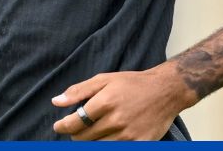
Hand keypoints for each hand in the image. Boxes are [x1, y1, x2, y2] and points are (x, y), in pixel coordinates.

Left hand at [51, 64, 196, 139]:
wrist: (166, 90)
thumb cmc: (133, 83)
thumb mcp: (105, 79)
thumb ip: (79, 91)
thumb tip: (56, 102)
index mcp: (105, 102)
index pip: (75, 122)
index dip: (63, 126)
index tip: (59, 126)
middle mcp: (116, 120)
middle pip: (83, 138)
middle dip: (75, 134)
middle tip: (77, 129)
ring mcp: (128, 135)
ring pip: (96, 147)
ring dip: (89, 142)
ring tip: (91, 134)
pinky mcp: (139, 144)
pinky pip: (114, 150)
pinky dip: (106, 145)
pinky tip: (106, 138)